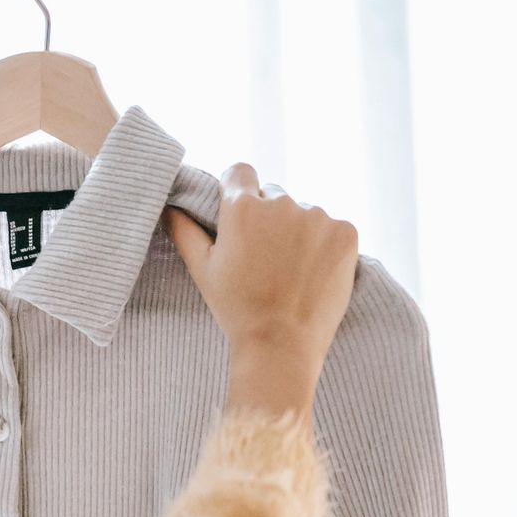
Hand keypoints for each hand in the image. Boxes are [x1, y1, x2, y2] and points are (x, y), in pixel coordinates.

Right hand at [164, 165, 358, 416]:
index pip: (240, 172)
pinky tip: (313, 273)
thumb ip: (185, 231)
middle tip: (264, 260)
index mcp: (242, 208)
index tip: (240, 216)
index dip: (237, 191)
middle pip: (274, 196)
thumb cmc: (236, 309)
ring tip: (290, 273)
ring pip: (304, 213)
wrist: (281, 344)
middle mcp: (282, 202)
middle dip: (269, 219)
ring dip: (298, 233)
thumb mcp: (202, 271)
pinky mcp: (345, 232)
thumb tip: (170, 205)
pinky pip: (332, 228)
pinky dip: (324, 246)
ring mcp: (318, 216)